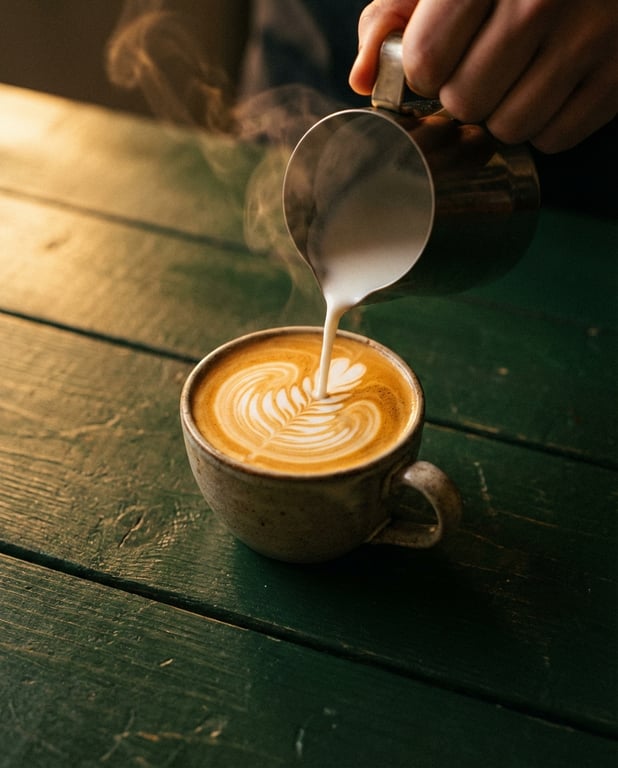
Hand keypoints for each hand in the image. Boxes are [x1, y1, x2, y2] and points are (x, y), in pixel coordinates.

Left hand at [349, 0, 617, 151]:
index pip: (426, 61)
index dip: (423, 68)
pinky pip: (555, 138)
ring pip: (509, 128)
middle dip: (462, 91)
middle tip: (481, 63)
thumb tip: (361, 80)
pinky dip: (544, 124)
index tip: (437, 55)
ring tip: (515, 75)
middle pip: (466, 102)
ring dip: (501, 112)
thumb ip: (393, 13)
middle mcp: (541, 1)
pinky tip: (548, 87)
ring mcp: (590, 38)